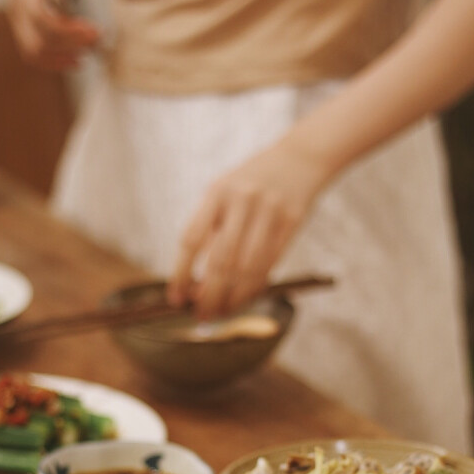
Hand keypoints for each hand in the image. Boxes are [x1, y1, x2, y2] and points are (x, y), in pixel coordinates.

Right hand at [0, 0, 103, 70]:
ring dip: (62, 58)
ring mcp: (17, 19)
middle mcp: (16, 5)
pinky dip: (53, 62)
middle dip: (70, 45)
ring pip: (33, 52)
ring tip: (89, 52)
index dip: (65, 29)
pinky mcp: (23, 28)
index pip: (37, 14)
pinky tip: (76, 60)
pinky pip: (32, 54)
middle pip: (36, 39)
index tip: (93, 30)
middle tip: (99, 38)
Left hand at [169, 138, 327, 317]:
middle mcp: (242, 200)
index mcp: (217, 192)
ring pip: (247, 268)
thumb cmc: (251, 183)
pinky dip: (255, 287)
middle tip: (201, 315)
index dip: (181, 273)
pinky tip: (244, 298)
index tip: (175, 298)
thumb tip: (195, 283)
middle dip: (208, 294)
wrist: (298, 159)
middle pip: (221, 260)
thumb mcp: (223, 192)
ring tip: (222, 312)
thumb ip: (210, 229)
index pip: (191, 239)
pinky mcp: (292, 222)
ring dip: (233, 297)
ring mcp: (270, 211)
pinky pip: (270, 264)